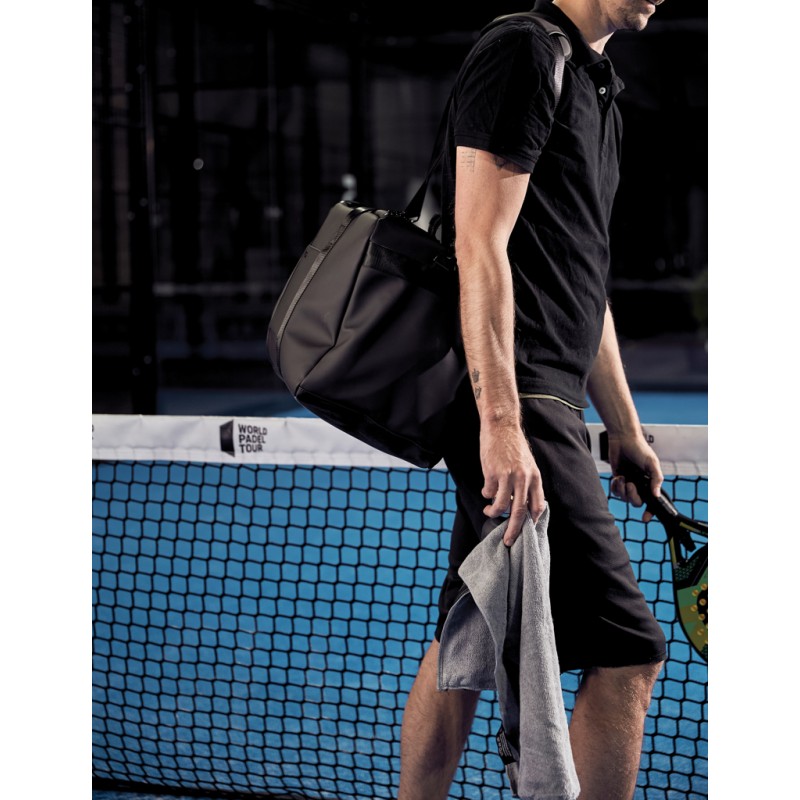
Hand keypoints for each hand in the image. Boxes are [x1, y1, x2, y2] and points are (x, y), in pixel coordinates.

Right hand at [479, 422, 544, 545]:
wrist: (501, 426)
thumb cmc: (512, 446)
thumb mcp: (526, 464)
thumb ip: (526, 483)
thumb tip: (520, 504)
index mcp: (535, 477)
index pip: (537, 506)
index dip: (532, 522)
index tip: (526, 531)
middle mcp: (523, 478)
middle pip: (520, 512)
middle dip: (513, 530)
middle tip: (507, 541)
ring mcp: (507, 476)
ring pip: (501, 505)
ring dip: (493, 512)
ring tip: (488, 511)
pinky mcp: (492, 473)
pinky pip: (488, 492)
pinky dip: (486, 493)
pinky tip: (485, 488)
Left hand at [607, 433, 662, 521]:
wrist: (623, 439)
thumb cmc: (640, 449)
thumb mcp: (652, 463)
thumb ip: (656, 479)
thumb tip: (656, 495)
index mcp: (651, 483)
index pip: (653, 502)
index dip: (650, 512)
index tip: (645, 518)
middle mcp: (641, 485)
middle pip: (637, 502)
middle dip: (632, 496)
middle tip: (630, 484)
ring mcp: (629, 483)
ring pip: (625, 498)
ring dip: (622, 490)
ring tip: (623, 478)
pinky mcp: (618, 479)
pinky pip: (616, 491)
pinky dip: (615, 487)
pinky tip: (618, 477)